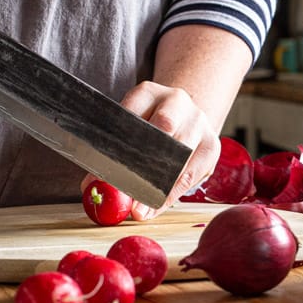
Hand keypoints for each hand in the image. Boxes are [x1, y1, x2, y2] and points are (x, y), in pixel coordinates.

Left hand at [80, 81, 220, 220]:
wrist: (183, 115)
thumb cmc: (147, 126)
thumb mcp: (126, 127)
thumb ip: (108, 153)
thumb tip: (90, 189)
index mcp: (148, 93)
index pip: (130, 116)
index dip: (118, 145)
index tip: (105, 173)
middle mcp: (177, 102)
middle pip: (162, 128)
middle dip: (144, 163)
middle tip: (127, 190)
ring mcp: (199, 122)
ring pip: (179, 155)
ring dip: (158, 186)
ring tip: (138, 209)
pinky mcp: (211, 146)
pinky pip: (192, 174)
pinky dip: (172, 194)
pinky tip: (156, 207)